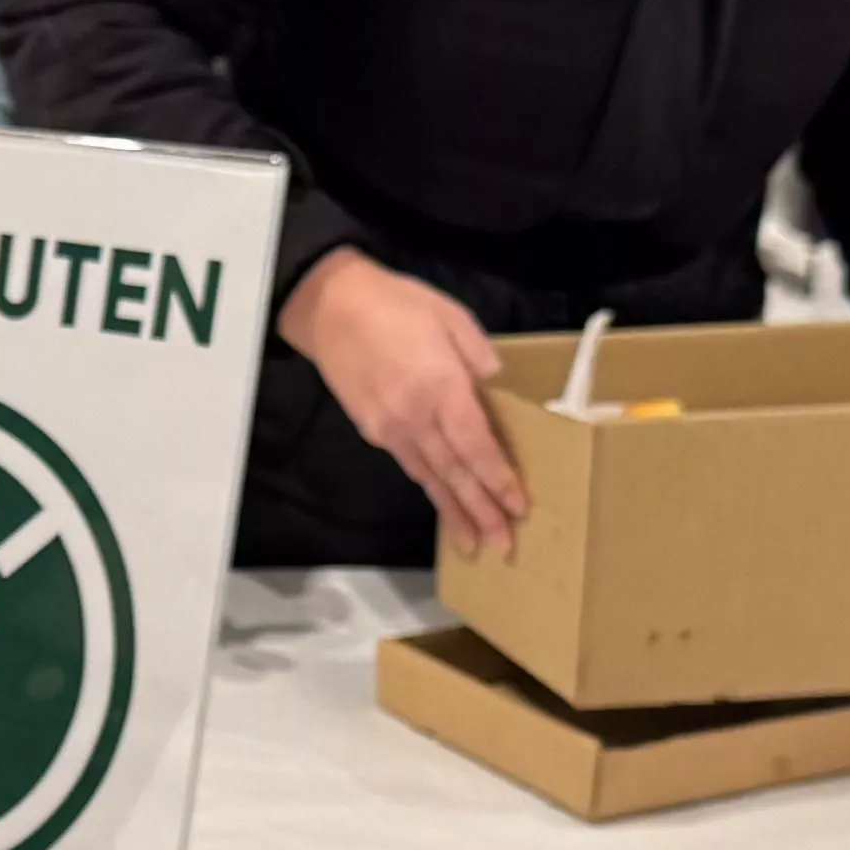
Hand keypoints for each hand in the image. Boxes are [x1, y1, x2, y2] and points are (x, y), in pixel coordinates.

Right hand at [277, 253, 522, 555]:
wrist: (331, 307)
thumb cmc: (396, 303)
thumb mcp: (450, 316)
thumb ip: (478, 355)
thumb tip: (496, 386)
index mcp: (440, 387)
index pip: (476, 447)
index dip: (498, 480)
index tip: (518, 508)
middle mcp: (416, 418)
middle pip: (455, 474)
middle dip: (481, 512)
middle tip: (503, 546)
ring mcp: (391, 429)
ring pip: (430, 478)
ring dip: (455, 512)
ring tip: (475, 544)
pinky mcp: (373, 431)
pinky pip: (411, 465)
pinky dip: (431, 488)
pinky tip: (445, 503)